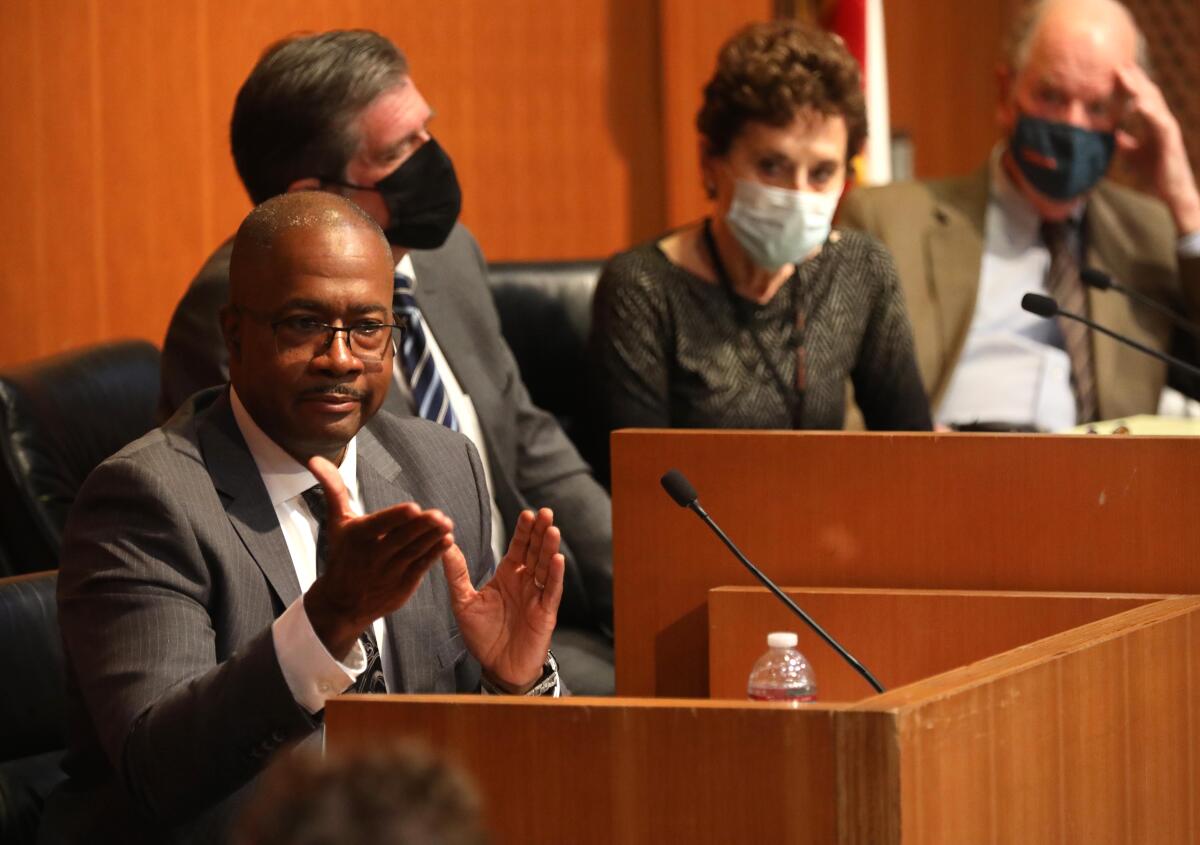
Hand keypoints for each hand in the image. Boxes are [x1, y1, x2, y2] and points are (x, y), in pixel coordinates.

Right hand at [303, 455, 454, 658]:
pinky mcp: (403, 585)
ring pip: (414, 552)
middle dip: (421, 527)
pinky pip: (421, 567)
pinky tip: (447, 540)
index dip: (396, 516)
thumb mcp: (336, 521)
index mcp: (358, 537)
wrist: (341, 602)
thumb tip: (316, 459)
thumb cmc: (342, 554)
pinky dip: (434, 554)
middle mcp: (373, 556)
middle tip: (439, 516)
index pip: (379, 525)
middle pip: (401, 539)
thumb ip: (333, 489)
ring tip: (446, 524)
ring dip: (432, 538)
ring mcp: (390, 573)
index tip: (413, 508)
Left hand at [443, 508, 564, 692]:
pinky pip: (551, 590)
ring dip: (549, 548)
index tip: (527, 513)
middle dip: (540, 532)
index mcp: (508, 575)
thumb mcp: (463, 602)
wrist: (497, 667)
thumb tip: (445, 545)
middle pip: (535, 551)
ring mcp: (537, 595)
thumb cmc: (482, 636)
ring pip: (545, 566)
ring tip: (551, 530)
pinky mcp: (545, 612)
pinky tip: (557, 559)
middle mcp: (525, 581)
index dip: (523, 531)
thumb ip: (457, 574)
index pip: (518, 547)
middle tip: (545, 513)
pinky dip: (554, 575)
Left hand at [1114, 63, 1199, 233]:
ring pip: (1154, 102)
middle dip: (1134, 78)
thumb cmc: (1156, 173)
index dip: (1130, 84)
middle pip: (1148, 94)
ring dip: (1139, 87)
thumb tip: (1112, 134)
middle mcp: (1162, 121)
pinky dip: (1148, 110)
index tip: (1115, 70)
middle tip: (1118, 63)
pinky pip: (1159, 121)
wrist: (1172, 192)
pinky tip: (1136, 102)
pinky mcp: (1170, 139)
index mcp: (1154, 123)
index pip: (1142, 98)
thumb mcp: (1133, 155)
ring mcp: (1168, 128)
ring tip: (1124, 74)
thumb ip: (1124, 143)